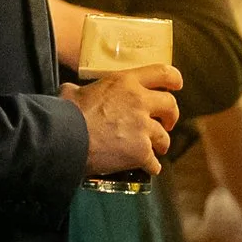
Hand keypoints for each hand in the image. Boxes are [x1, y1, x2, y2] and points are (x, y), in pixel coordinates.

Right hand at [64, 64, 181, 179]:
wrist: (65, 139)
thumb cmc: (65, 114)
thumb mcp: (71, 92)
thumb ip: (79, 90)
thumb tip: (71, 91)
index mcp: (125, 83)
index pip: (162, 73)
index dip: (173, 79)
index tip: (176, 85)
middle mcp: (139, 102)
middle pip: (170, 105)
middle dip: (171, 116)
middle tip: (166, 123)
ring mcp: (142, 128)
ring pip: (164, 138)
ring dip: (159, 144)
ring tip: (151, 150)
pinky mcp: (141, 152)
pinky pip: (154, 163)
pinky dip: (150, 167)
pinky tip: (144, 168)